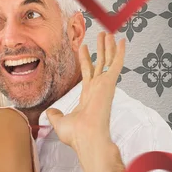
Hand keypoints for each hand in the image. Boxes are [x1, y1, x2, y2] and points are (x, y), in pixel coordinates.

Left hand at [46, 33, 125, 151]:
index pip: (88, 74)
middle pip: (100, 64)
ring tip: (107, 33)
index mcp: (88, 97)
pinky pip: (116, 64)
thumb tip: (50, 112)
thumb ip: (55, 115)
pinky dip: (119, 52)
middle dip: (100, 49)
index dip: (85, 59)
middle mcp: (98, 89)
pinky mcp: (110, 84)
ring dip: (108, 46)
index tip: (83, 47)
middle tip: (101, 35)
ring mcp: (104, 86)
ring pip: (108, 61)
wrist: (85, 138)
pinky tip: (121, 41)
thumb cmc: (76, 135)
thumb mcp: (59, 122)